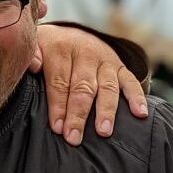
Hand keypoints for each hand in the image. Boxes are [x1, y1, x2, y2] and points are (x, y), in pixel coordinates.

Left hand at [31, 24, 148, 144]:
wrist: (69, 35)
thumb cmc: (47, 50)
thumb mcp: (34, 46)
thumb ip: (31, 55)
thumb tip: (33, 66)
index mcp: (61, 49)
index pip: (60, 81)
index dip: (58, 105)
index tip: (57, 127)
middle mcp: (86, 53)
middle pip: (83, 87)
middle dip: (78, 114)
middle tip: (74, 136)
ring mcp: (105, 60)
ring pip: (107, 87)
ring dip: (106, 110)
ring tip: (103, 131)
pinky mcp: (120, 66)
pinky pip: (131, 81)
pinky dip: (137, 97)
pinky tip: (140, 114)